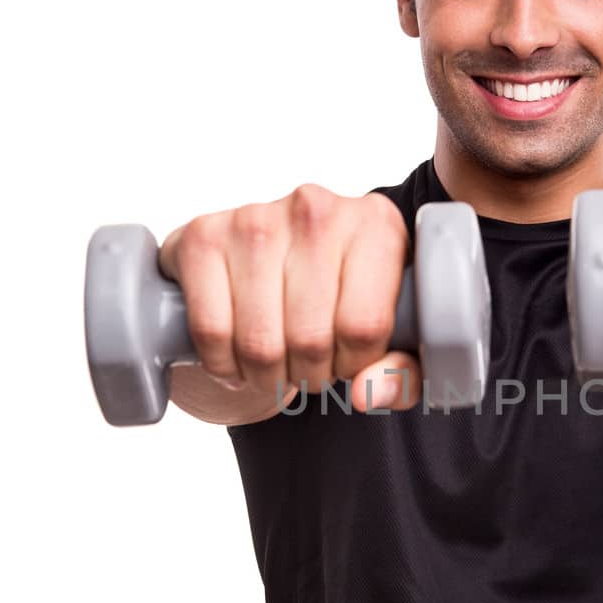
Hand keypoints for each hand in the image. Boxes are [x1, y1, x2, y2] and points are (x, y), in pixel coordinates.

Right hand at [158, 184, 421, 411]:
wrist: (256, 262)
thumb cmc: (332, 301)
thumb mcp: (386, 337)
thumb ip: (400, 374)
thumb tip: (368, 393)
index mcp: (376, 224)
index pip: (364, 326)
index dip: (353, 365)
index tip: (346, 362)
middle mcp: (316, 209)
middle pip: (310, 339)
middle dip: (309, 375)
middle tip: (308, 369)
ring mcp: (255, 217)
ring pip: (259, 342)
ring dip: (266, 375)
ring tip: (276, 365)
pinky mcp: (202, 237)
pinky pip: (211, 331)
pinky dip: (223, 363)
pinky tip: (237, 357)